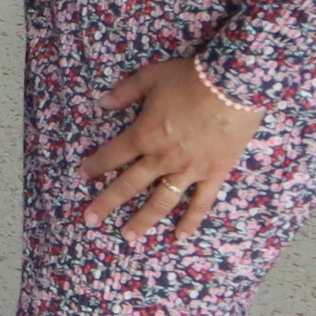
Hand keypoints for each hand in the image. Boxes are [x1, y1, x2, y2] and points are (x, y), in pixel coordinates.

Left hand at [75, 56, 258, 244]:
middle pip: (129, 185)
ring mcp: (189, 170)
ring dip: (143, 220)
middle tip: (89, 220)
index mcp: (143, 135)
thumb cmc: (190, 79)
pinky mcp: (215, 174)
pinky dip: (191, 221)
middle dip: (106, 203)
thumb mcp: (150, 78)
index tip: (82, 176)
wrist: (234, 86)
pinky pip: (201, 203)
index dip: (95, 166)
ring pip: (161, 201)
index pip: (112, 156)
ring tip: (128, 237)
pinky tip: (180, 237)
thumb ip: (124, 92)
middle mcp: (162, 158)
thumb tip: (100, 103)